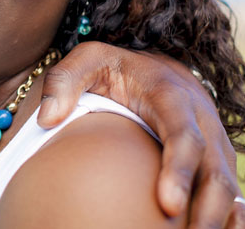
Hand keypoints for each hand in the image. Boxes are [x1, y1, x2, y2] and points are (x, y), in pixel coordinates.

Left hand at [37, 41, 244, 228]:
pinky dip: (230, 217)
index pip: (184, 135)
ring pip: (227, 186)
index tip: (167, 205)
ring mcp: (214, 142)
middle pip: (215, 169)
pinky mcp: (217, 159)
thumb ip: (63, 81)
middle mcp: (202, 120)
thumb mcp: (86, 60)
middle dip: (207, 208)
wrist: (153, 67)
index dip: (179, 170)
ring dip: (218, 219)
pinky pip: (231, 193)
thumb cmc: (114, 67)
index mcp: (172, 96)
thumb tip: (46, 119)